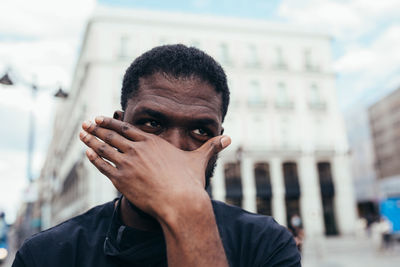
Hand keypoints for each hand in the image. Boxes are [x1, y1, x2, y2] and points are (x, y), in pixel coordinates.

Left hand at [79, 116, 230, 220]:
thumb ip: (211, 147)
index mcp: (153, 143)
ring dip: (90, 141)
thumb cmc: (190, 182)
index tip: (101, 118)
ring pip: (104, 149)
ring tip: (81, 135)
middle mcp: (137, 150)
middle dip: (96, 128)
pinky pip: (103, 166)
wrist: (180, 202)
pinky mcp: (122, 180)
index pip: (127, 128)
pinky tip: (87, 154)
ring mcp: (128, 164)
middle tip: (85, 123)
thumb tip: (229, 138)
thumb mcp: (199, 160)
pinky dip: (94, 159)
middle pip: (112, 136)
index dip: (112, 122)